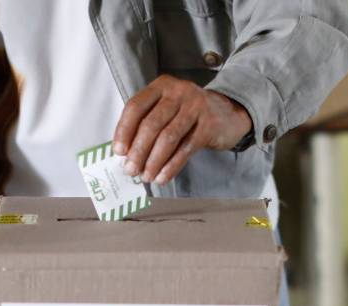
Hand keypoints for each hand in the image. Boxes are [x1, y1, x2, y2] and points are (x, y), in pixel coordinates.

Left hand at [113, 75, 252, 184]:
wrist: (228, 113)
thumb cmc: (188, 115)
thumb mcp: (167, 110)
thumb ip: (146, 124)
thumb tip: (125, 154)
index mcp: (161, 86)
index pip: (135, 107)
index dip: (123, 131)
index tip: (118, 152)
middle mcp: (178, 92)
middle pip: (151, 124)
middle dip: (138, 151)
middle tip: (130, 170)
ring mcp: (196, 106)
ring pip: (168, 138)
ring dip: (153, 161)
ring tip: (146, 176)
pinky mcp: (209, 124)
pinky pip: (186, 149)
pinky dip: (171, 166)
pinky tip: (162, 177)